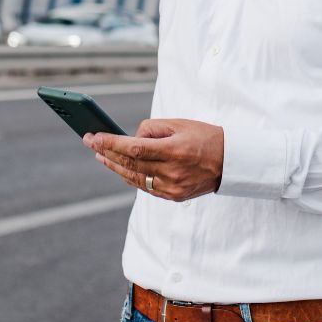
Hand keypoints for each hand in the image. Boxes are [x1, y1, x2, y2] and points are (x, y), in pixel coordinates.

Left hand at [84, 118, 223, 200]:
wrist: (230, 162)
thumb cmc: (204, 137)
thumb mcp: (180, 125)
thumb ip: (152, 129)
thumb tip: (130, 138)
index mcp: (174, 150)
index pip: (134, 148)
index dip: (110, 143)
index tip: (93, 137)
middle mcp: (172, 171)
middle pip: (130, 164)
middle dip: (107, 153)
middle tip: (91, 143)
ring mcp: (172, 187)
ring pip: (134, 178)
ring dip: (115, 167)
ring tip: (101, 156)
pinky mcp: (174, 196)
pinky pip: (146, 187)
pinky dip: (131, 177)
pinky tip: (121, 169)